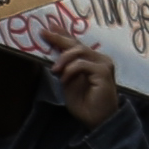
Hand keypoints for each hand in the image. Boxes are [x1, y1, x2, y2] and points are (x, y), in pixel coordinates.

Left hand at [38, 14, 123, 129]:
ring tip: (55, 70)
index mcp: (92, 61)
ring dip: (63, 59)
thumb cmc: (85, 104)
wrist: (98, 120)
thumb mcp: (69, 81)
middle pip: (77, 44)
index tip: (49, 28)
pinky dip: (70, 70)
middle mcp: (100, 59)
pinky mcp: (104, 72)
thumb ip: (65, 67)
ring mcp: (104, 64)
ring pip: (79, 51)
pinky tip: (64, 80)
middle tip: (44, 34)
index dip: (63, 35)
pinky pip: (82, 64)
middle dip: (59, 39)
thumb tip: (53, 54)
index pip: (77, 44)